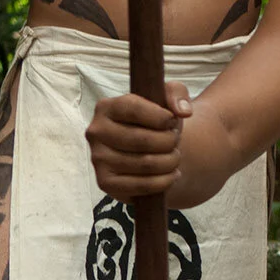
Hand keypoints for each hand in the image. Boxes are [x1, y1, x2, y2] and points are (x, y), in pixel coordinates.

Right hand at [85, 81, 192, 198]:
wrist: (150, 150)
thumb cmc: (156, 121)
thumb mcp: (167, 98)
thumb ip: (177, 93)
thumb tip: (183, 111)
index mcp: (106, 107)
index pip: (135, 109)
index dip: (162, 117)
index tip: (172, 120)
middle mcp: (96, 132)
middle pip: (142, 140)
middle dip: (170, 141)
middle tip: (175, 141)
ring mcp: (98, 159)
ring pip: (145, 164)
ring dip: (170, 162)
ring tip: (174, 156)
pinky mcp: (105, 183)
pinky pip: (141, 186)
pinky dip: (164, 182)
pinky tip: (171, 174)